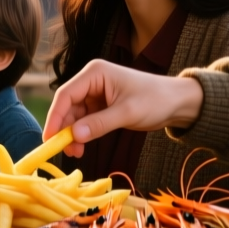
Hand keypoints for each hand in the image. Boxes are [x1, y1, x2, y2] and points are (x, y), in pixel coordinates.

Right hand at [43, 58, 204, 157]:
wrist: (178, 102)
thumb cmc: (155, 100)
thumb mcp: (126, 113)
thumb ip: (99, 124)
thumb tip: (74, 136)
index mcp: (95, 73)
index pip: (66, 94)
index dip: (55, 116)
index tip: (50, 138)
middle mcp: (92, 81)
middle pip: (68, 105)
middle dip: (65, 129)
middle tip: (66, 151)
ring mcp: (96, 93)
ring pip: (75, 115)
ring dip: (73, 134)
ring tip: (77, 153)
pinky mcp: (102, 105)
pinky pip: (86, 120)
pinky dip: (83, 133)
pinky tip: (83, 147)